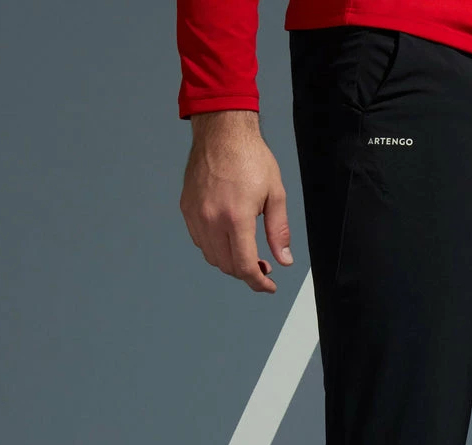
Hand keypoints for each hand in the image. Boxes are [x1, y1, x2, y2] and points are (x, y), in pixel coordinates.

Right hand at [180, 110, 293, 292]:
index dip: (258, 283)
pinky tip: (229, 239)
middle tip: (263, 266)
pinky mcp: (187, 208)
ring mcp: (196, 214)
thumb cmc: (251, 158)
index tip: (268, 286)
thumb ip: (279, 232)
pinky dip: (215, 249)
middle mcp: (212, 219)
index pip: (245, 266)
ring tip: (247, 254)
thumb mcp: (275, 195)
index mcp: (236, 217)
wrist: (221, 131)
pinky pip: (200, 241)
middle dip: (247, 273)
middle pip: (227, 266)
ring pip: (212, 257)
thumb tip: (284, 260)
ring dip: (230, 263)